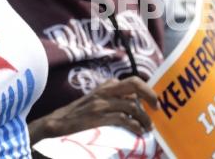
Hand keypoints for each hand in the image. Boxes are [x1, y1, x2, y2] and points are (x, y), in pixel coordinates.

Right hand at [28, 76, 157, 141]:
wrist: (57, 122)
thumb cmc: (79, 113)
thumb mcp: (97, 100)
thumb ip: (113, 98)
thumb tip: (135, 104)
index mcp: (107, 85)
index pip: (133, 81)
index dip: (147, 90)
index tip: (154, 103)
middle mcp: (105, 90)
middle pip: (134, 85)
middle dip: (150, 95)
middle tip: (157, 109)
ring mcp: (102, 103)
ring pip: (131, 104)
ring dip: (144, 118)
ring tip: (148, 127)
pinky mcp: (99, 116)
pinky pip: (123, 118)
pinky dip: (134, 125)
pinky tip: (138, 132)